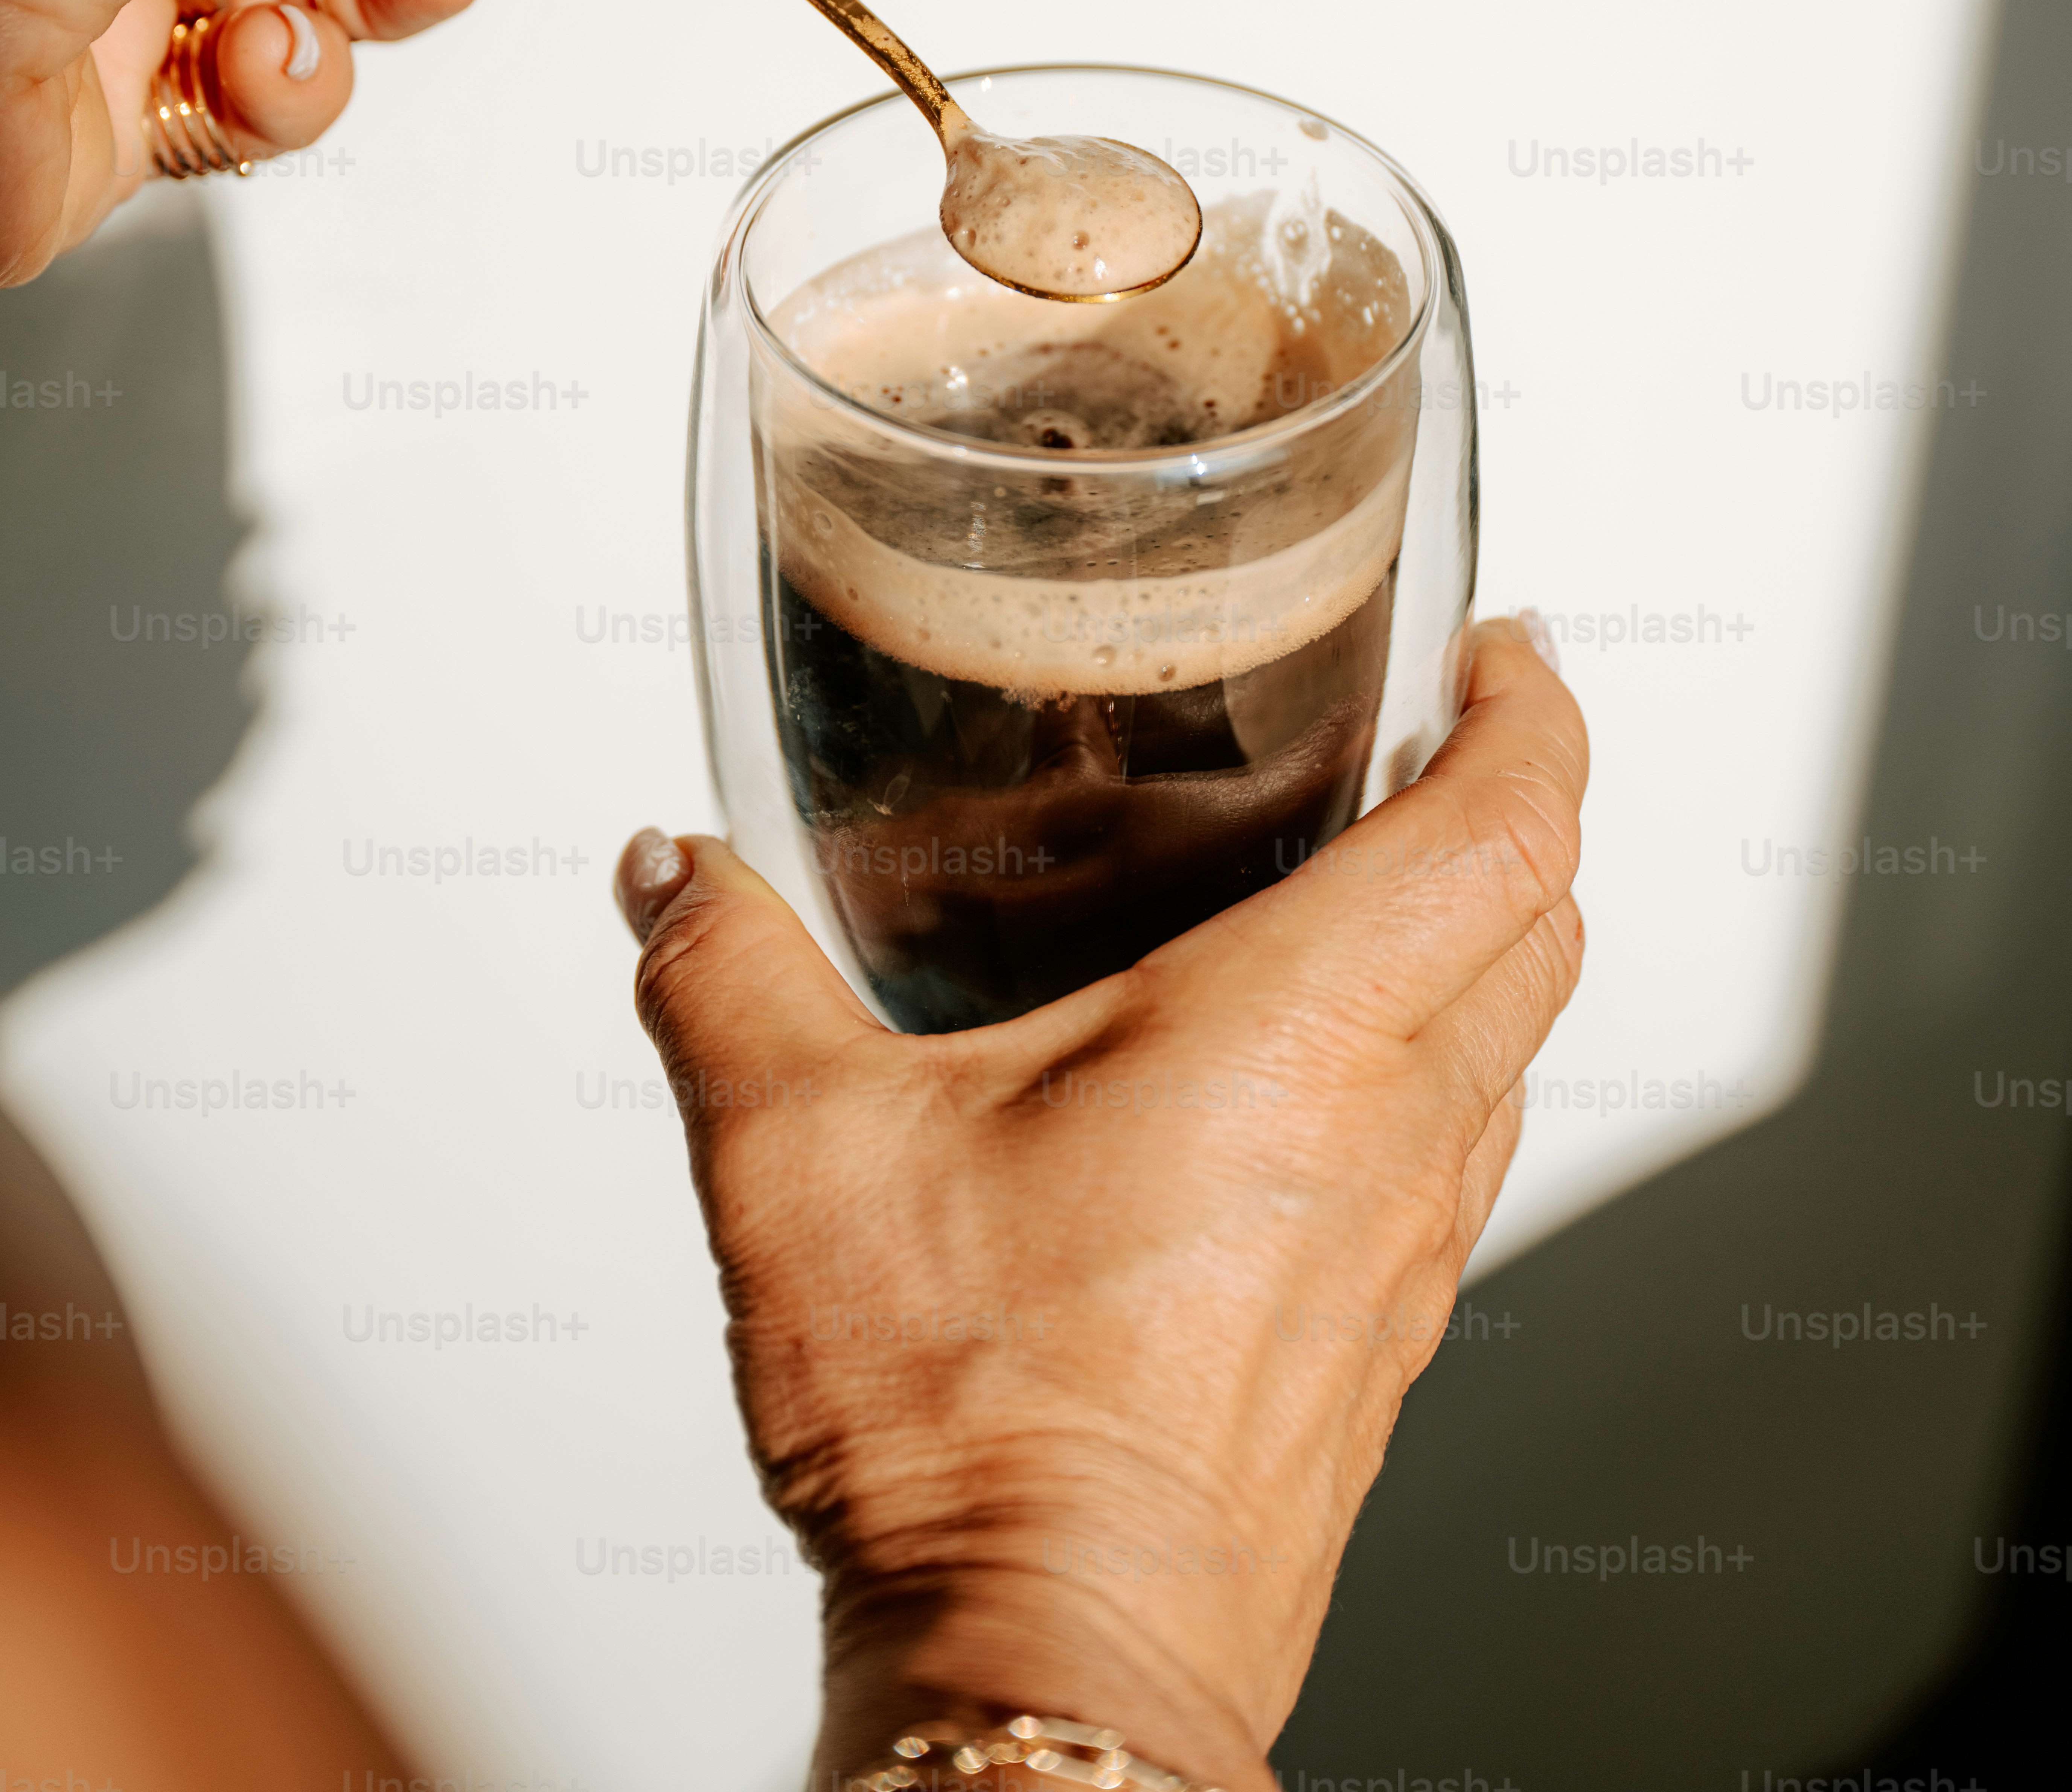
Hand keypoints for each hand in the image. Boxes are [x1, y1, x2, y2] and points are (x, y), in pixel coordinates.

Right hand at [617, 617, 1586, 1790]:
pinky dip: (1431, 1075)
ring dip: (1481, 946)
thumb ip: (726, 979)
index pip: (1512, 823)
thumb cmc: (975, 1425)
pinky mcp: (1378, 1352)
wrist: (1053, 1657)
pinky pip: (1458, 1165)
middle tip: (1447, 742)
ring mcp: (1403, 1255)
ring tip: (1379, 891)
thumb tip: (675, 880)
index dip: (1536, 711)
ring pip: (1515, 1045)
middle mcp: (1391, 1135)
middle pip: (1547, 920)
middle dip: (1523, 803)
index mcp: (1301, 1038)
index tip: (1511, 653)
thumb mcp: (800, 1155)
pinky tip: (1311, 1091)